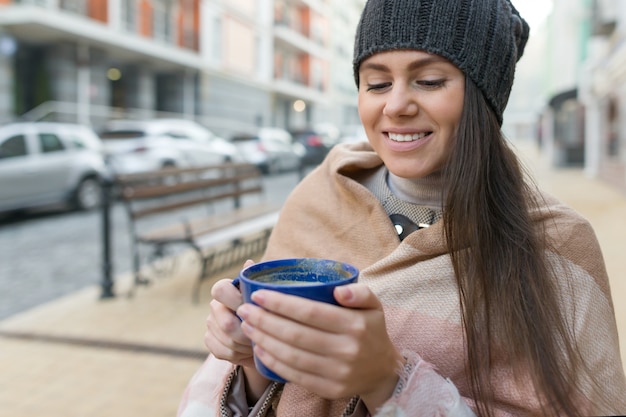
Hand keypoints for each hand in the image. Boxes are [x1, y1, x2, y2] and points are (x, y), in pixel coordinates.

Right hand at [204, 260, 269, 401]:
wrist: (260, 333)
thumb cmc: (265, 310)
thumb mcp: (266, 295)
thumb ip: (258, 281)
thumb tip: (249, 262)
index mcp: (226, 290)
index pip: (220, 290)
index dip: (235, 301)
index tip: (254, 308)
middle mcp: (215, 306)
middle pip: (226, 323)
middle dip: (248, 332)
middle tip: (264, 334)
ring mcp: (211, 324)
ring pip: (227, 340)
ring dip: (247, 345)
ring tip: (261, 343)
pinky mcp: (210, 341)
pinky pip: (223, 352)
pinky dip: (240, 355)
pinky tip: (249, 351)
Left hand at [236, 283, 403, 411]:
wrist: (383, 371)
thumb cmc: (370, 330)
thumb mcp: (373, 305)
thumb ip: (359, 292)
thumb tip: (338, 291)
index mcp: (355, 325)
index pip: (310, 312)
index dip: (281, 303)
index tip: (259, 295)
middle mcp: (346, 350)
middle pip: (295, 334)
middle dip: (265, 320)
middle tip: (245, 309)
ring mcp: (337, 373)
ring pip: (291, 356)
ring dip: (263, 340)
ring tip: (247, 326)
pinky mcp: (329, 389)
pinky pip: (295, 375)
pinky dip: (273, 362)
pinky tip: (259, 349)